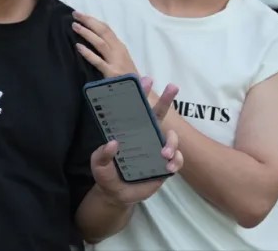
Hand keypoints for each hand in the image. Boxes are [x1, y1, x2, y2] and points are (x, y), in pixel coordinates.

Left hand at [72, 13, 138, 77]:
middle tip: (76, 14)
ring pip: (100, 43)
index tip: (82, 14)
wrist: (142, 93)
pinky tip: (78, 47)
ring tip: (75, 26)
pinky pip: (98, 62)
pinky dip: (88, 53)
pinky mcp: (112, 74)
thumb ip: (109, 49)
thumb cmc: (128, 76)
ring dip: (87, 33)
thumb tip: (94, 37)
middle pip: (103, 32)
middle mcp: (119, 51)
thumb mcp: (121, 59)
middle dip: (89, 21)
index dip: (94, 20)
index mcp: (120, 47)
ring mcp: (116, 62)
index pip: (106, 29)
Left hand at [90, 76, 183, 205]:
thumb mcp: (99, 165)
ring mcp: (157, 150)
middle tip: (173, 86)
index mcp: (129, 132)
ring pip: (172, 138)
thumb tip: (113, 143)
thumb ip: (102, 156)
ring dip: (172, 142)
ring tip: (164, 154)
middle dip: (167, 99)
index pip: (136, 109)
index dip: (141, 94)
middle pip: (159, 115)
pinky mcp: (166, 165)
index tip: (145, 80)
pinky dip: (177, 161)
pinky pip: (178, 159)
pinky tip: (169, 167)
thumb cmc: (106, 176)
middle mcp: (145, 136)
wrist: (118, 196)